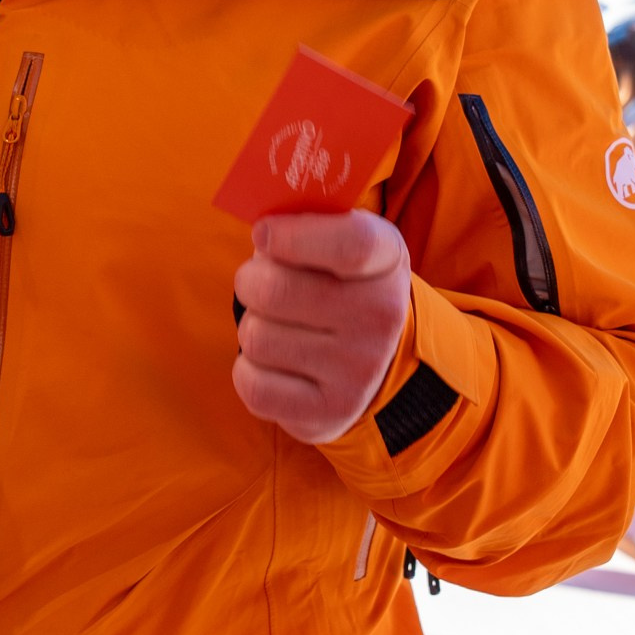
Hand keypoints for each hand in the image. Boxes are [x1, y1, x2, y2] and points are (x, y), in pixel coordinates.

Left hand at [232, 209, 413, 444]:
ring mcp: (358, 371)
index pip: (349, 244)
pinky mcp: (329, 413)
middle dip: (250, 282)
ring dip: (253, 327)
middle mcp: (381, 318)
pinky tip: (274, 363)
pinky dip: (249, 370)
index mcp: (386, 261)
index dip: (293, 237)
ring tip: (278, 326)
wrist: (377, 360)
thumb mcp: (341, 238)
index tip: (263, 235)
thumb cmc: (339, 283)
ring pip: (256, 337)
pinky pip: (252, 385)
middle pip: (276, 291)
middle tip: (258, 283)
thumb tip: (259, 229)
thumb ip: (305, 220)